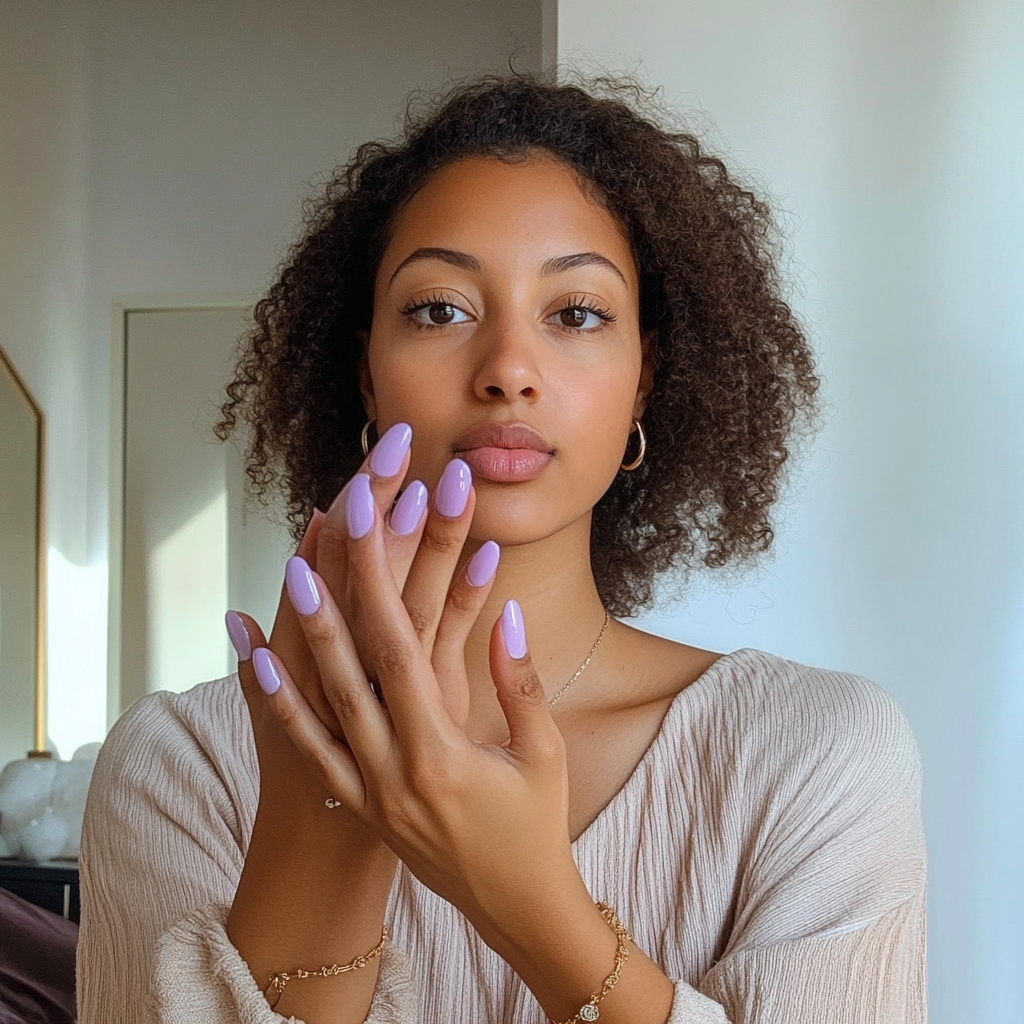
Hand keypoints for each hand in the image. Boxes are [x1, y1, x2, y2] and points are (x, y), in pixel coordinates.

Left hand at [255, 465, 580, 951]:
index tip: (365, 520)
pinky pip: (312, 749)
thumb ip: (518, 680)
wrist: (517, 909)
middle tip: (313, 534)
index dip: (379, 578)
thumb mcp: (545, 754)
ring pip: (323, 703)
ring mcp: (369, 791)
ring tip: (283, 583)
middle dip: (332, 593)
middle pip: (352, 665)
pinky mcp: (362, 805)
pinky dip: (280, 705)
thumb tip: (504, 609)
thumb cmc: (538, 830)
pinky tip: (257, 666)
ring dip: (299, 640)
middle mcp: (393, 770)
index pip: (398, 647)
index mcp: (441, 753)